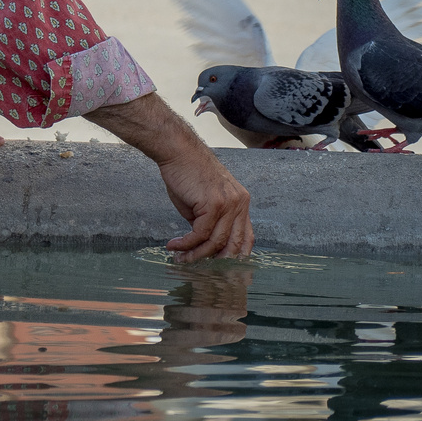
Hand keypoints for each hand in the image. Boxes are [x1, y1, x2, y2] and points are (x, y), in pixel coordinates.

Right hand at [85, 92, 253, 262]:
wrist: (178, 151)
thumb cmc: (187, 173)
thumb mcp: (204, 202)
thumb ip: (209, 222)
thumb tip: (204, 245)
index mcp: (242, 202)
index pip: (247, 237)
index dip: (236, 256)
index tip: (222, 269)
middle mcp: (241, 203)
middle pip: (234, 245)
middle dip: (216, 262)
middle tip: (197, 268)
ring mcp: (229, 203)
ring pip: (215, 242)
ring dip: (195, 254)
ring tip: (179, 258)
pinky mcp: (214, 204)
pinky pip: (200, 234)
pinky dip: (186, 244)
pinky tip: (174, 246)